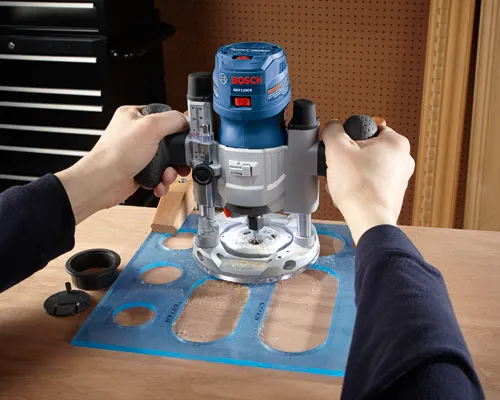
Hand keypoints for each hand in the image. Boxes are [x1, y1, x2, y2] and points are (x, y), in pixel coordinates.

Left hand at [56, 106, 189, 223]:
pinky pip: (159, 174)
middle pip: (169, 141)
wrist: (102, 183)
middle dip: (177, 156)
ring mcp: (138, 153)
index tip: (187, 137)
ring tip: (167, 176)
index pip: (165, 116)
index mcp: (135, 116)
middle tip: (181, 161)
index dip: (178, 128)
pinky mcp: (139, 170)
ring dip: (170, 171)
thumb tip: (186, 121)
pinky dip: (162, 181)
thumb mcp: (150, 128)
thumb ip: (172, 120)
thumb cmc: (116, 154)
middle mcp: (136, 133)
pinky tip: (159, 184)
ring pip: (166, 160)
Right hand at [322, 120, 414, 242]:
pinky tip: (351, 192)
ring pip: (367, 166)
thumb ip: (332, 130)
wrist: (368, 219)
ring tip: (345, 181)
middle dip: (350, 157)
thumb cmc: (359, 188)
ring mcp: (400, 178)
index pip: (368, 127)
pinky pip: (371, 182)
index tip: (343, 147)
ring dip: (352, 172)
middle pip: (367, 148)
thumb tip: (333, 127)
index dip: (350, 137)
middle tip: (341, 166)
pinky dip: (359, 186)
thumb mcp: (337, 149)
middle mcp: (404, 159)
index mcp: (397, 143)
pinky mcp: (393, 194)